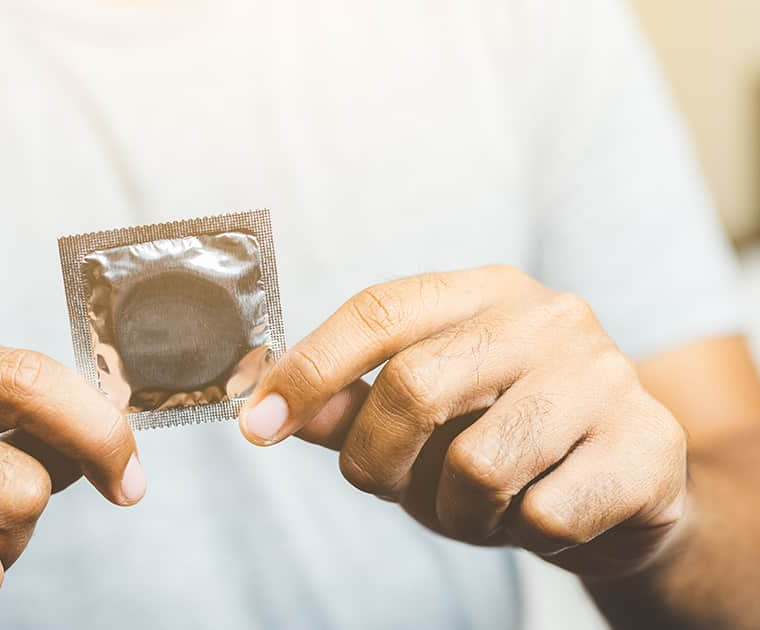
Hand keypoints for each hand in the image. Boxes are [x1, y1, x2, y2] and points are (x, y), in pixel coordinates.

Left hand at [240, 265, 688, 576]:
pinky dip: (522, 537)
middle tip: (389, 488)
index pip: (380, 311)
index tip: (256, 426)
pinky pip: (543, 516)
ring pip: (478, 465)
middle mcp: (549, 317)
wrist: (628, 488)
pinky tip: (540, 518)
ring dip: (456, 513)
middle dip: (377, 461)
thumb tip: (264, 405)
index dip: (309, 369)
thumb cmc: (503, 442)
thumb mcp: (418, 420)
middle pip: (415, 385)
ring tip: (480, 510)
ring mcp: (607, 376)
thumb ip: (347, 407)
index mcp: (484, 291)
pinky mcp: (649, 445)